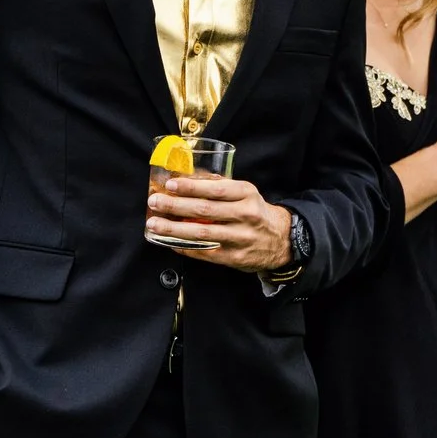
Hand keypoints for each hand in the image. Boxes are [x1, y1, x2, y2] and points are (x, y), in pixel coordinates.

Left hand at [149, 174, 293, 270]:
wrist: (281, 240)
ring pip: (202, 233)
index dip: (192, 187)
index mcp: (247, 194)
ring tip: (155, 225)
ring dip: (174, 229)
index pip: (216, 189)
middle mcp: (245, 215)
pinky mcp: (235, 257)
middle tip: (155, 202)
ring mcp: (240, 238)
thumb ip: (222, 187)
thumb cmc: (256, 212)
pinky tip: (170, 242)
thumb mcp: (246, 194)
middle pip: (205, 210)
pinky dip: (185, 247)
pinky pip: (205, 252)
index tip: (171, 185)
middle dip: (175, 206)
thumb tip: (189, 180)